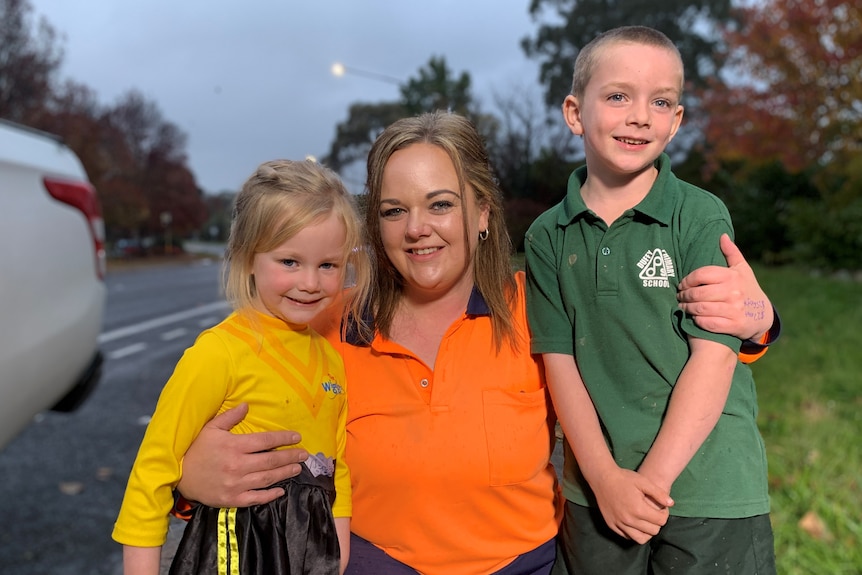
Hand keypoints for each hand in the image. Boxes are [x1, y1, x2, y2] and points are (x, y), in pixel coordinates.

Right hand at [177, 403, 307, 507]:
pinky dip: (270, 495)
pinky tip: (281, 490)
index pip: (265, 440)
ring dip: (285, 473)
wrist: (180, 477)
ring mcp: (235, 484)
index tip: (297, 437)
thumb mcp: (211, 429)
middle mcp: (237, 465)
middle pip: (270, 460)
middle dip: (290, 456)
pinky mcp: (232, 499)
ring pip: (267, 479)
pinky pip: (256, 498)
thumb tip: (247, 405)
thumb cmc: (197, 450)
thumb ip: (230, 417)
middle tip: (304, 454)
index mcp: (234, 446)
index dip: (283, 438)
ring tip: (297, 468)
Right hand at [590, 466, 672, 544]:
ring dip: (647, 531)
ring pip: (640, 539)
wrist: (602, 478)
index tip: (661, 507)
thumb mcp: (643, 482)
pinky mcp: (611, 525)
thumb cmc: (624, 478)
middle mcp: (629, 520)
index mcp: (638, 509)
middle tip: (654, 513)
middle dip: (657, 523)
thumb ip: (659, 493)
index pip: (661, 521)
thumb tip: (671, 504)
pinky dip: (634, 532)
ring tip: (646, 520)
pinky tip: (635, 522)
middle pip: (653, 531)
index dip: (664, 514)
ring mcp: (619, 523)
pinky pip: (627, 536)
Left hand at [677, 234, 772, 339]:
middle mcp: (733, 292)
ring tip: (682, 306)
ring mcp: (734, 309)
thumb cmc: (747, 288)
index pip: (702, 274)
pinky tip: (694, 317)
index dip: (687, 280)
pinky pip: (708, 323)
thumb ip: (731, 253)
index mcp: (732, 276)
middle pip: (698, 293)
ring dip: (687, 308)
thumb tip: (722, 235)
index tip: (682, 284)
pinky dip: (698, 320)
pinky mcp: (734, 325)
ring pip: (701, 308)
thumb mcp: (742, 269)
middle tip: (679, 296)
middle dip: (684, 295)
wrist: (763, 315)